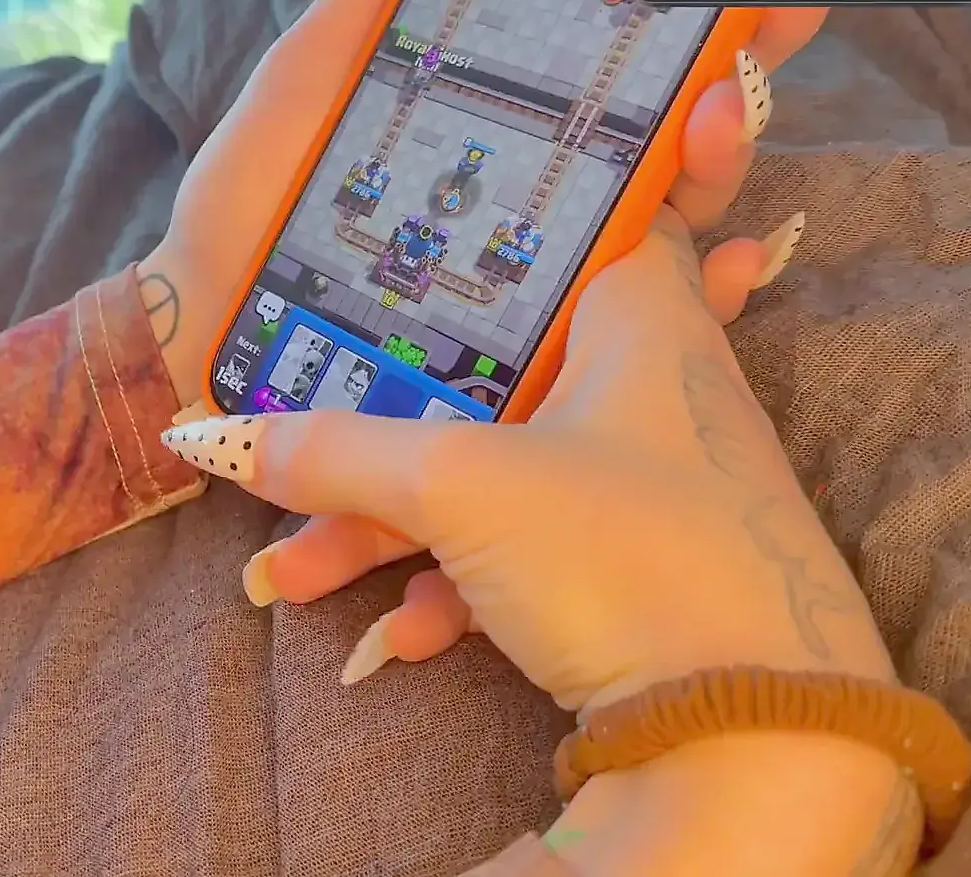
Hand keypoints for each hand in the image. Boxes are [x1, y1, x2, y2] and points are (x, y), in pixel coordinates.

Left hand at [137, 0, 827, 407]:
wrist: (205, 337)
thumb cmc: (250, 205)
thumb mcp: (315, 71)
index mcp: (504, 119)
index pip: (627, 52)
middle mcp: (543, 194)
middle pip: (679, 124)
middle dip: (745, 59)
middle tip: (779, 9)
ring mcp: (549, 277)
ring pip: (678, 217)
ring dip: (725, 157)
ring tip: (724, 112)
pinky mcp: (538, 362)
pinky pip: (642, 338)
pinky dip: (709, 303)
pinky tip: (738, 266)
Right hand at [156, 211, 894, 710]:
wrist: (755, 739)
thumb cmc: (631, 556)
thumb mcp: (461, 488)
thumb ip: (336, 451)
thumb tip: (215, 434)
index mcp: (636, 317)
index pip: (560, 231)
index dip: (472, 233)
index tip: (378, 244)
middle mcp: (646, 384)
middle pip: (483, 376)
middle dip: (374, 434)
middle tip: (288, 458)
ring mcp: (642, 482)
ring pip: (490, 474)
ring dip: (389, 528)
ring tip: (296, 582)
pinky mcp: (635, 568)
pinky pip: (523, 550)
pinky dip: (457, 585)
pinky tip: (405, 637)